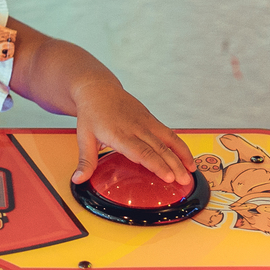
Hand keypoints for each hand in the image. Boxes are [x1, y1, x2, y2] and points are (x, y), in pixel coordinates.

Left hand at [68, 79, 194, 185]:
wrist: (97, 89)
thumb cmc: (91, 114)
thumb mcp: (83, 137)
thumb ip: (86, 161)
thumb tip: (78, 180)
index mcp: (119, 134)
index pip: (141, 152)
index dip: (156, 164)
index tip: (168, 176)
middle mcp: (135, 127)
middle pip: (159, 148)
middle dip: (174, 165)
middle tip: (184, 181)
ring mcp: (145, 122)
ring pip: (168, 139)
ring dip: (181, 156)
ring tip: (191, 172)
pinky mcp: (151, 119)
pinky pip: (169, 133)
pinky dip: (179, 146)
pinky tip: (186, 159)